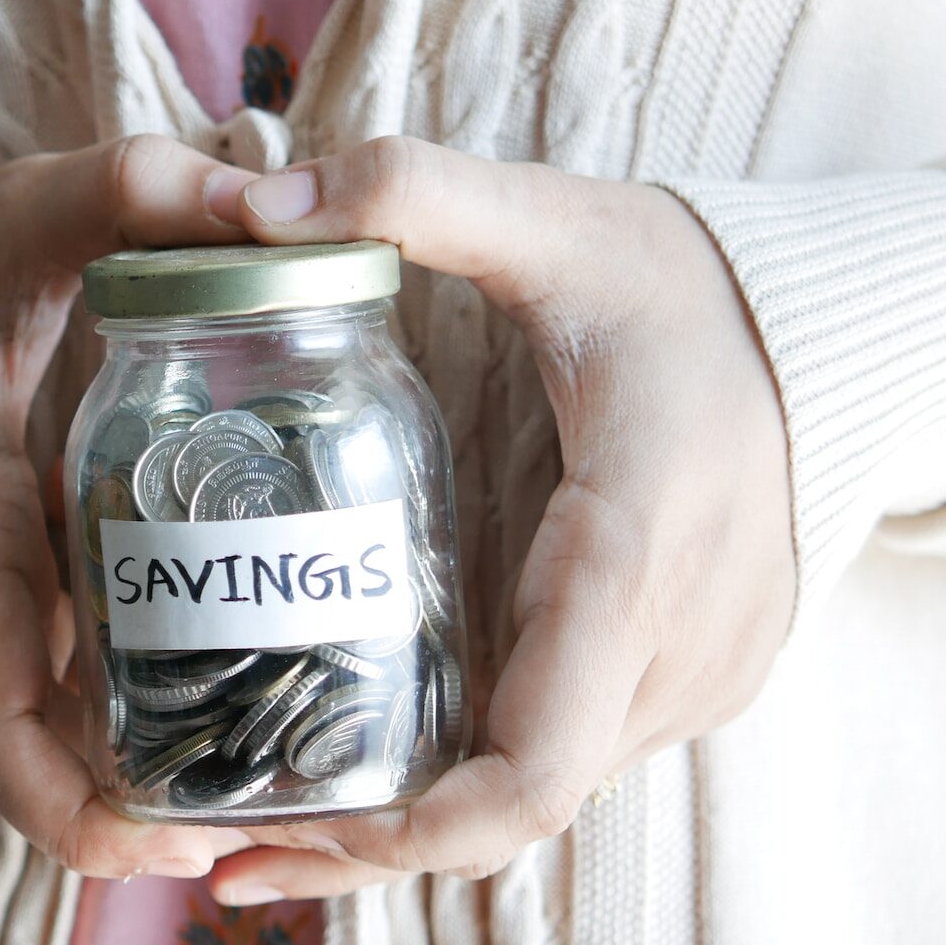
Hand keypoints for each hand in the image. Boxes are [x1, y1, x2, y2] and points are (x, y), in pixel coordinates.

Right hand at [0, 136, 257, 878]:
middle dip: (142, 815)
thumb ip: (130, 193)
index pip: (4, 730)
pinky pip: (15, 715)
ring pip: (25, 754)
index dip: (93, 815)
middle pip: (29, 776)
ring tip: (259, 754)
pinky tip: (189, 691)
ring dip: (125, 776)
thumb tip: (273, 202)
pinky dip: (91, 729)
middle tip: (272, 800)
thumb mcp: (13, 218)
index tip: (199, 833)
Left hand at [206, 137, 794, 901]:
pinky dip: (464, 782)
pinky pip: (561, 756)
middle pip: (511, 809)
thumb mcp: (556, 222)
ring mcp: (690, 674)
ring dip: (408, 822)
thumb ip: (415, 195)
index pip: (532, 764)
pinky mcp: (682, 673)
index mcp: (632, 554)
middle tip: (219, 849)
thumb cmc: (685, 284)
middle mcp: (674, 648)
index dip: (411, 829)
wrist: (826, 325)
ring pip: (536, 797)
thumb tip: (258, 201)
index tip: (288, 832)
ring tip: (260, 818)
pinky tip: (365, 764)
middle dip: (369, 842)